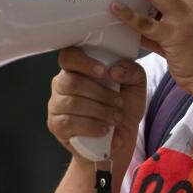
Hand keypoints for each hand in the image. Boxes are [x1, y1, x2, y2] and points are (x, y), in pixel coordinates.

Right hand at [47, 47, 146, 165]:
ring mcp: (56, 105)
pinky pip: (69, 122)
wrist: (121, 136)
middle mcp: (62, 84)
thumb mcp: (136, 85)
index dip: (84, 62)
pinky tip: (104, 129)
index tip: (104, 72)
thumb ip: (132, 71)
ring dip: (99, 111)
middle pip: (71, 82)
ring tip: (115, 117)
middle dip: (101, 94)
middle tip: (118, 102)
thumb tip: (115, 70)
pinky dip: (91, 126)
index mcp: (78, 68)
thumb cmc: (124, 106)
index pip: (69, 56)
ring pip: (72, 103)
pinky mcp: (56, 125)